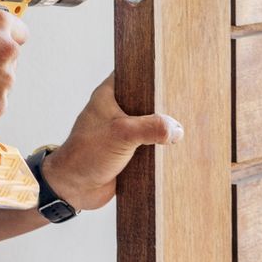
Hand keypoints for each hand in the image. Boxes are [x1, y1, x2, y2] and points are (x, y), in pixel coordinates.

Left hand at [38, 74, 182, 211]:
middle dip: (164, 105)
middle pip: (148, 101)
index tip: (174, 74)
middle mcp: (117, 110)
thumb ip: (151, 127)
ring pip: (151, 124)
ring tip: (186, 126)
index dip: (153, 72)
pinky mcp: (129, 151)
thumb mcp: (122, 133)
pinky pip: (150, 145)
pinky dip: (160, 148)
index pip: (134, 74)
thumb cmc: (86, 154)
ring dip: (163, 130)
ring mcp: (123, 131)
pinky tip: (177, 148)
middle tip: (186, 104)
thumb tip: (177, 130)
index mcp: (109, 95)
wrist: (74, 189)